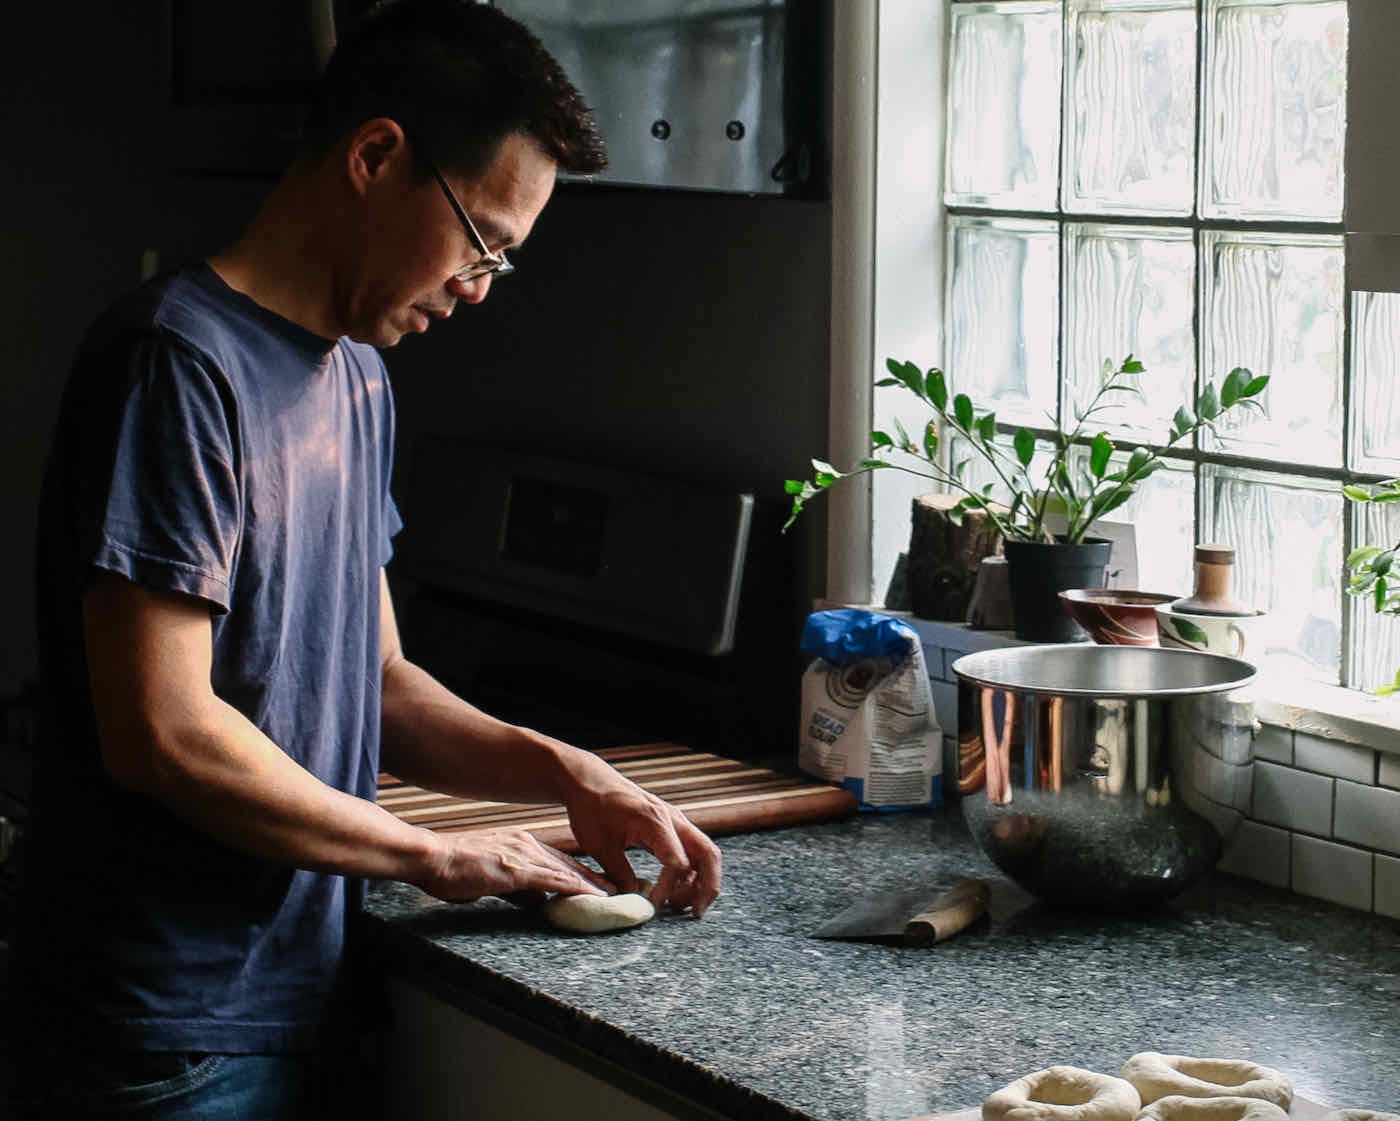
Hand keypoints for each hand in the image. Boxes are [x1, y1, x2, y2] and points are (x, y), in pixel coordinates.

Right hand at [415, 827, 613, 903]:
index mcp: (521, 844)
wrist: (432, 857)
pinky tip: (589, 894)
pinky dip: (573, 887)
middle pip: (569, 865)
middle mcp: (527, 845)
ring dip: (592, 885)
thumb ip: (517, 889)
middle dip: (595, 879)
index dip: (582, 874)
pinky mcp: (515, 869)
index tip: (602, 885)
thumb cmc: (454, 868)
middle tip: (620, 890)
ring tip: (614, 896)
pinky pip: (551, 880)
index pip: (559, 862)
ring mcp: (522, 855)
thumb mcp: (492, 878)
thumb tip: (537, 901)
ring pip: (566, 871)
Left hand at [561, 753, 722, 917]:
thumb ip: (619, 873)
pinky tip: (676, 890)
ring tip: (682, 905)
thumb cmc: (592, 808)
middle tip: (695, 913)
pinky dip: (692, 872)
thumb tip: (634, 900)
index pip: (677, 862)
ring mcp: (675, 821)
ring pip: (705, 853)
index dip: (669, 889)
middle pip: (708, 854)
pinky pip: (692, 850)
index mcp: (655, 821)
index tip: (653, 906)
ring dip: (702, 881)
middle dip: (708, 887)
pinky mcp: (671, 826)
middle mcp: (673, 819)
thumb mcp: (599, 845)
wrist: (591, 782)